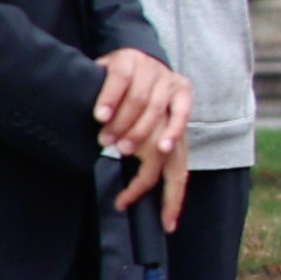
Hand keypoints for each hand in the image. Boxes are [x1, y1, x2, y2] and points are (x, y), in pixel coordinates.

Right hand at [94, 48, 192, 215]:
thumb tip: (135, 190)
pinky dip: (111, 102)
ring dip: (124, 133)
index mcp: (177, 125)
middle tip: (125, 191)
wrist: (129, 54)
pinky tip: (100, 115)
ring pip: (146, 116)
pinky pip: (124, 87)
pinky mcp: (133, 63)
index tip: (167, 225)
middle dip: (146, 173)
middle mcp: (173, 105)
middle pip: (168, 150)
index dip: (174, 198)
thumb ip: (146, 153)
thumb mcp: (144, 130)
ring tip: (105, 143)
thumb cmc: (134, 100)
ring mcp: (156, 81)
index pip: (180, 170)